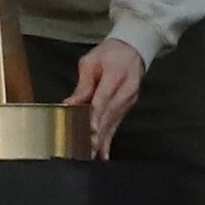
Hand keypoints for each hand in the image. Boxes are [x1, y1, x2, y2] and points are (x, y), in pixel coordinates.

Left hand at [64, 39, 144, 159]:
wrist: (133, 48)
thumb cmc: (109, 53)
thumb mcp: (91, 61)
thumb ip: (83, 84)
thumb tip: (71, 103)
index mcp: (115, 75)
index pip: (104, 98)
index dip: (97, 115)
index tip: (91, 130)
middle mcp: (125, 90)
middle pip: (109, 114)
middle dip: (98, 134)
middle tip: (87, 150)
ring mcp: (129, 100)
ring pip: (113, 122)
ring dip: (102, 140)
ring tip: (92, 156)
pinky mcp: (128, 106)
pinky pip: (117, 124)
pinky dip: (109, 139)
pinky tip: (103, 154)